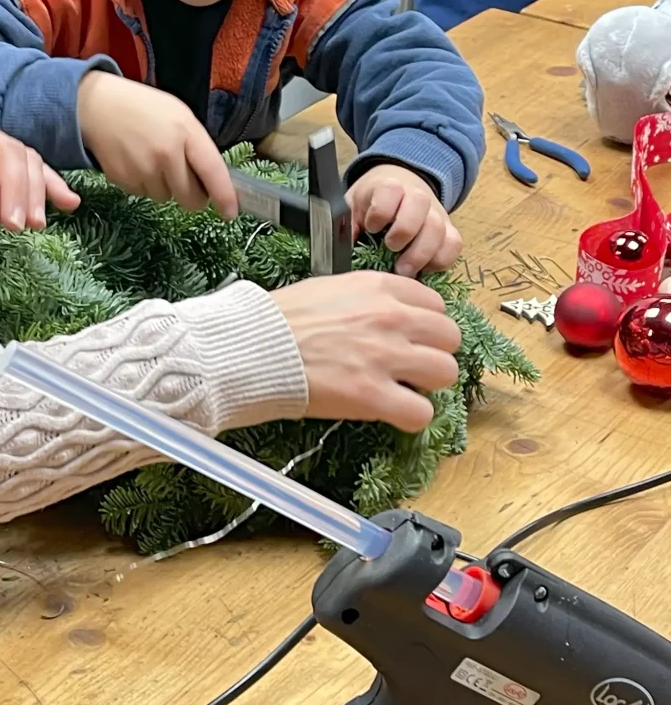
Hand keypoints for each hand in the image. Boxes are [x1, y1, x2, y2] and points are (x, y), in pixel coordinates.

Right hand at [77, 72, 238, 217]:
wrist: (97, 105)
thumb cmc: (144, 108)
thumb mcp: (179, 116)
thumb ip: (197, 146)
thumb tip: (211, 181)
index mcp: (185, 133)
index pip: (212, 172)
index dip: (224, 197)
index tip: (231, 213)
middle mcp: (166, 154)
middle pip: (190, 198)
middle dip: (193, 195)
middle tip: (186, 179)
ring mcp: (143, 170)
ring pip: (166, 198)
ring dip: (165, 186)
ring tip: (152, 159)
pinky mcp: (123, 180)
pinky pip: (144, 195)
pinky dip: (144, 184)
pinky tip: (136, 162)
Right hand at [271, 271, 460, 431]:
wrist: (254, 347)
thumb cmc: (282, 319)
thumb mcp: (330, 289)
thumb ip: (368, 298)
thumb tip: (390, 315)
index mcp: (379, 288)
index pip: (435, 304)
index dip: (425, 325)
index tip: (412, 338)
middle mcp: (391, 318)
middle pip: (449, 337)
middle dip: (433, 352)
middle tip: (411, 365)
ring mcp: (385, 357)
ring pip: (445, 372)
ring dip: (426, 384)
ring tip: (402, 387)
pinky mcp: (373, 396)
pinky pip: (422, 413)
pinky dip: (410, 416)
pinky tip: (391, 411)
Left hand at [347, 164, 461, 277]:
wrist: (399, 188)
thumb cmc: (372, 204)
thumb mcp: (354, 206)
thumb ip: (348, 224)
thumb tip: (339, 250)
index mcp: (389, 187)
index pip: (390, 191)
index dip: (381, 212)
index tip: (370, 227)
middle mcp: (416, 196)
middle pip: (420, 205)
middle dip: (405, 231)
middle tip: (391, 250)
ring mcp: (435, 213)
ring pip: (439, 228)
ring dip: (422, 253)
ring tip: (404, 270)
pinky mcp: (448, 231)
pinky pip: (454, 244)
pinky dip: (441, 260)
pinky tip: (424, 271)